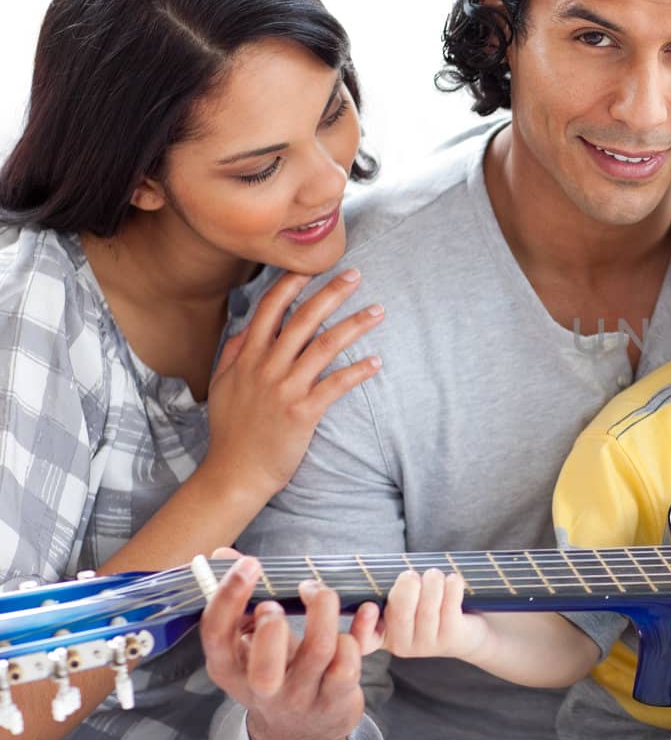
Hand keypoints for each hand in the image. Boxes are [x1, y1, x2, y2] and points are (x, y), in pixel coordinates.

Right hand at [200, 556, 365, 739]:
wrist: (301, 734)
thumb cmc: (275, 673)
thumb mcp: (249, 644)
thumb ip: (239, 599)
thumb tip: (221, 553)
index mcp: (229, 668)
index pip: (216, 635)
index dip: (229, 597)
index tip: (250, 563)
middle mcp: (262, 689)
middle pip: (265, 665)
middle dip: (274, 626)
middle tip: (281, 601)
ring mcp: (302, 697)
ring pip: (319, 652)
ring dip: (324, 611)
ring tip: (321, 593)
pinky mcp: (337, 698)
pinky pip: (350, 660)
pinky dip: (359, 629)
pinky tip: (364, 610)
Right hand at [205, 269, 383, 500]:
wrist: (234, 473)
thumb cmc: (231, 430)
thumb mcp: (222, 385)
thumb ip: (234, 352)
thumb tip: (249, 326)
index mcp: (247, 358)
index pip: (269, 310)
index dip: (291, 285)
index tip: (311, 266)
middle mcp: (266, 368)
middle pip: (302, 319)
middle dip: (330, 293)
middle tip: (355, 274)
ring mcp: (284, 389)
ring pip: (323, 347)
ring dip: (354, 326)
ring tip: (378, 311)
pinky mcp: (302, 412)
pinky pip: (335, 385)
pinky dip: (358, 372)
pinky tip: (377, 362)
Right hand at [349, 569, 488, 661]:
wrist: (469, 630)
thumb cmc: (428, 605)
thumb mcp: (406, 600)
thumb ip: (395, 589)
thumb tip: (400, 575)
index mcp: (381, 635)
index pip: (364, 640)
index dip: (363, 626)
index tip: (369, 606)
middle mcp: (401, 645)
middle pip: (399, 615)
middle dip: (406, 588)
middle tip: (411, 574)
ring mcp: (427, 645)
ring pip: (427, 610)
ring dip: (432, 583)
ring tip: (434, 573)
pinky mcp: (451, 639)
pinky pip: (449, 608)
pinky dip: (451, 587)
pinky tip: (453, 579)